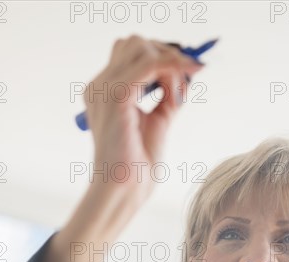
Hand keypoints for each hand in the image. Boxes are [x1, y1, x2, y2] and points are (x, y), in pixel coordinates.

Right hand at [83, 35, 204, 200]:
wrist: (124, 191)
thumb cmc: (137, 167)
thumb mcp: (158, 122)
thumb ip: (168, 97)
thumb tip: (186, 75)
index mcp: (105, 93)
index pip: (130, 53)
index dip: (161, 56)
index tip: (189, 70)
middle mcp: (100, 86)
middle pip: (133, 43)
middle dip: (166, 53)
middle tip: (189, 74)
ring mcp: (104, 89)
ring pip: (140, 48)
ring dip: (170, 61)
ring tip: (182, 89)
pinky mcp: (116, 97)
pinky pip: (148, 65)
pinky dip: (172, 67)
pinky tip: (186, 79)